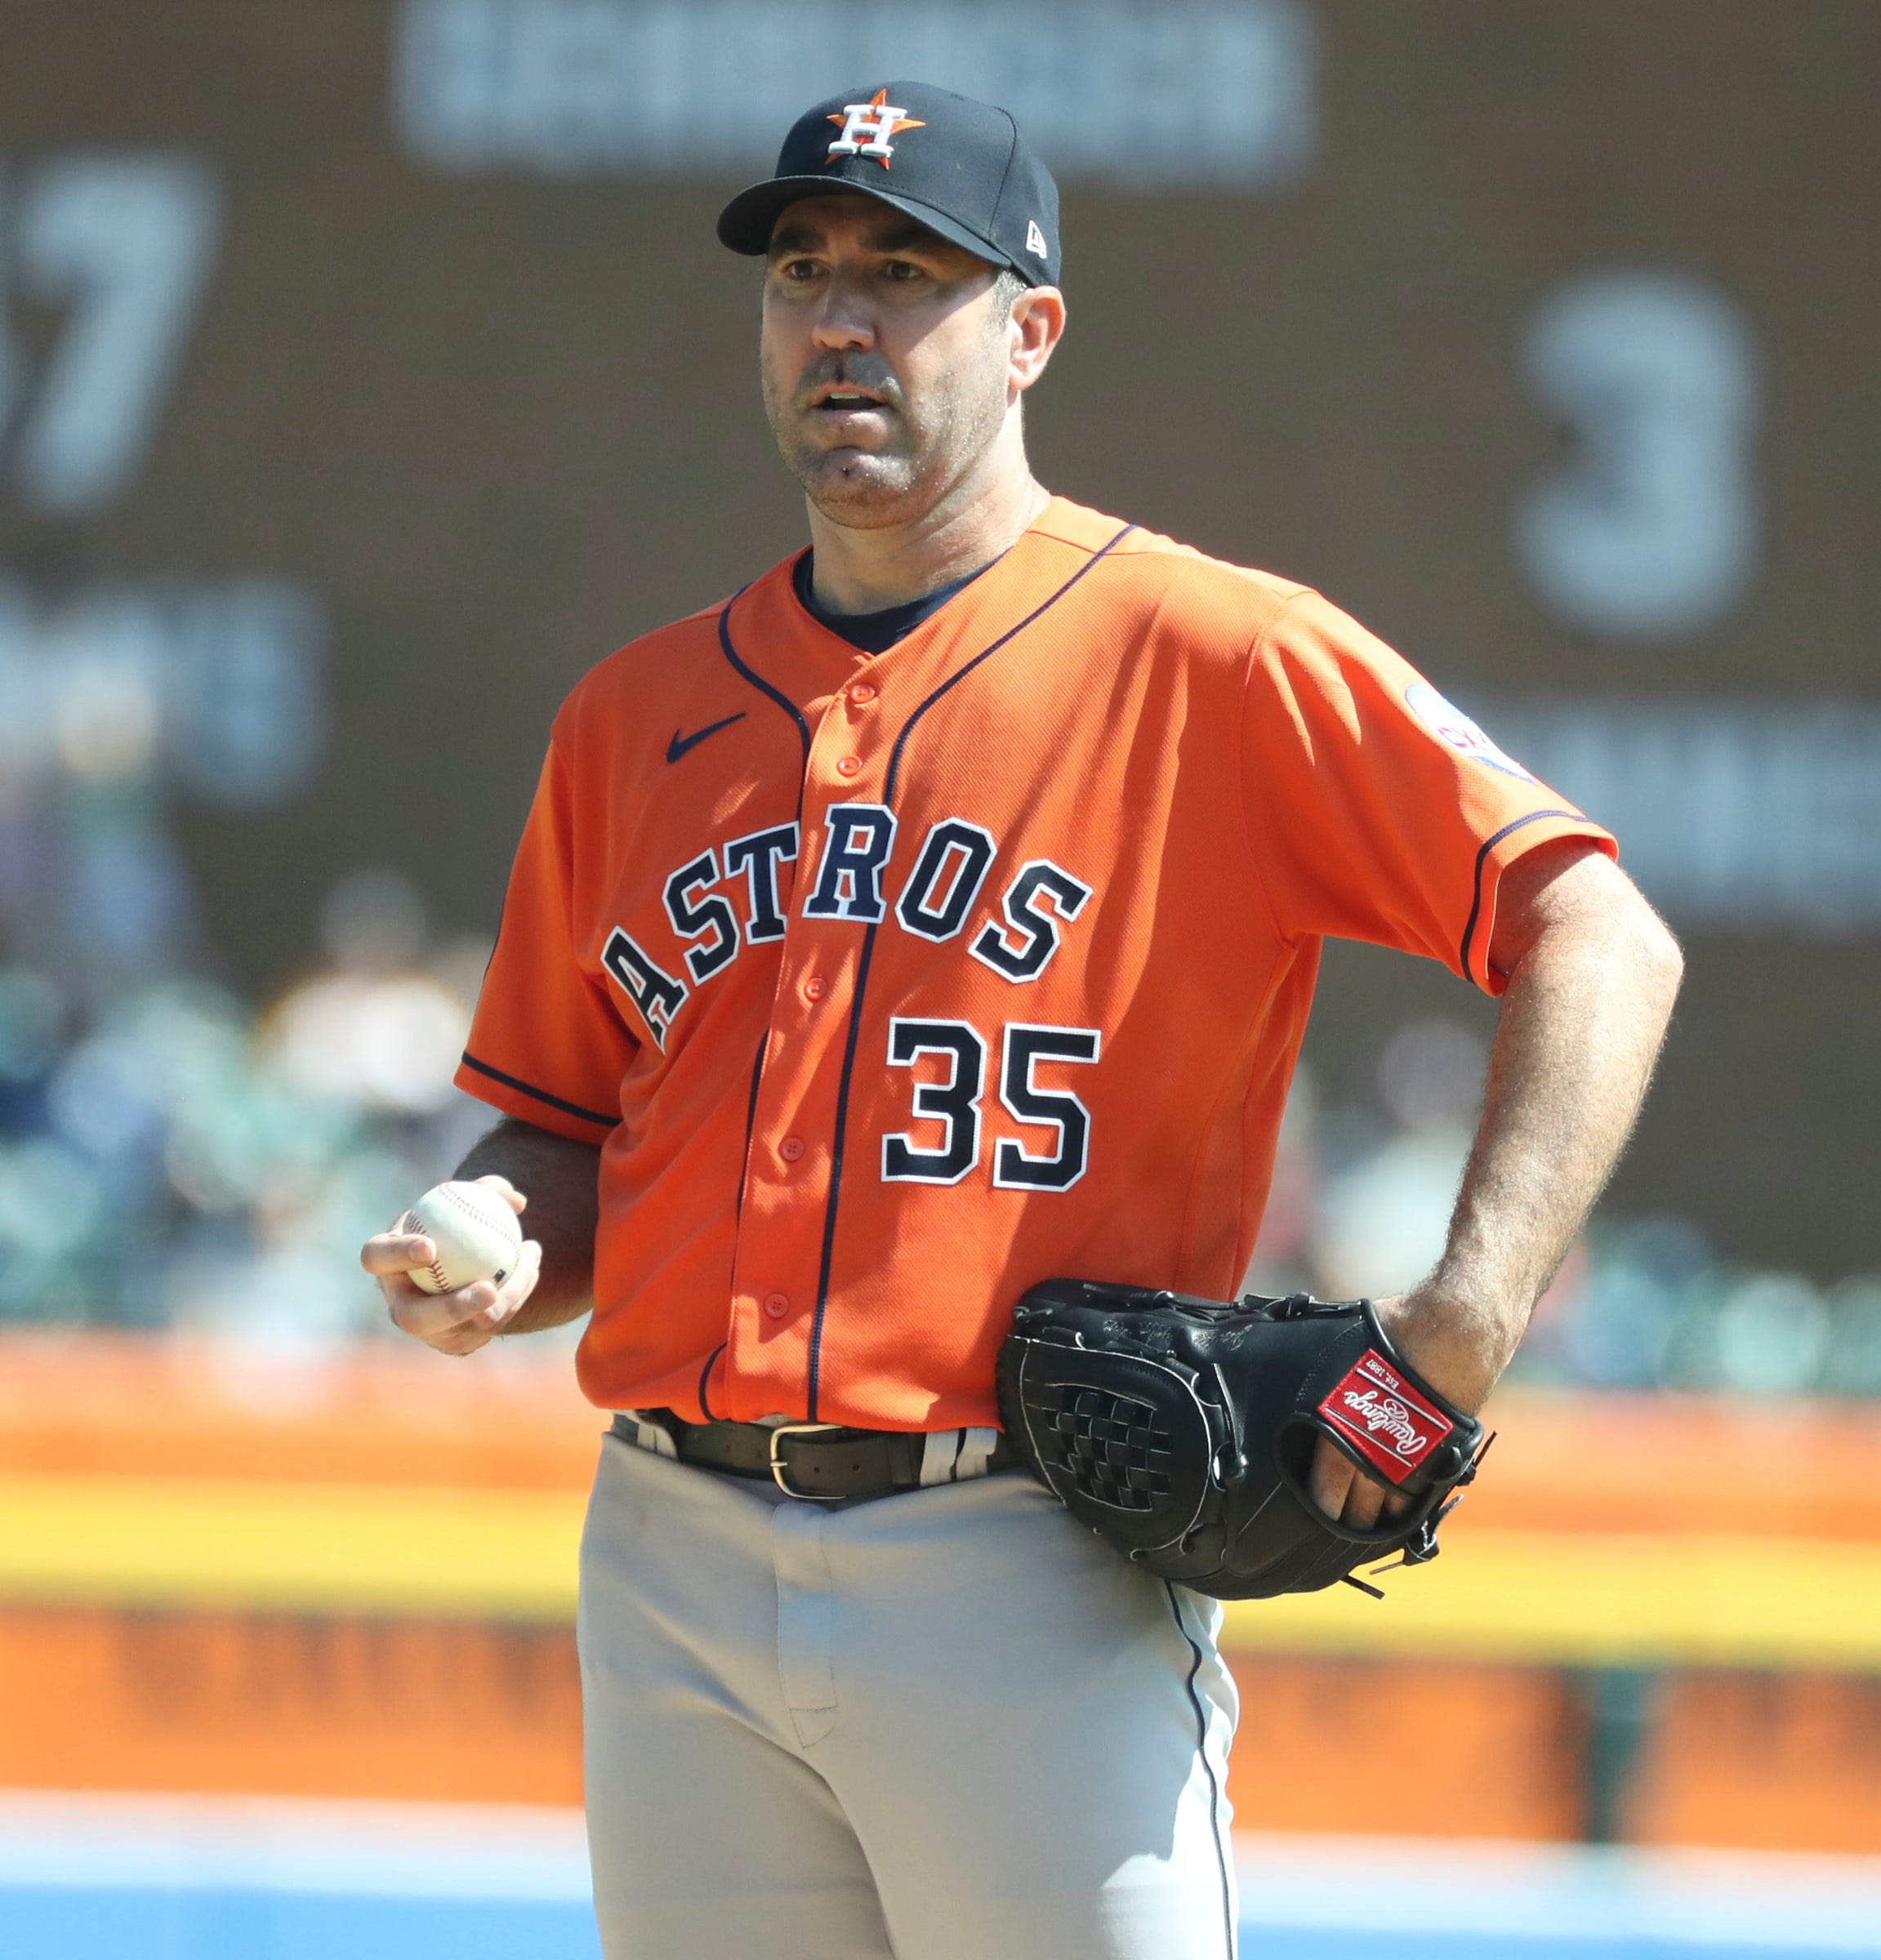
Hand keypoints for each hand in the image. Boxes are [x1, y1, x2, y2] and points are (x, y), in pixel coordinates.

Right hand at [360, 1175, 542, 1357]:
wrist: (463, 1256)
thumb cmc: (457, 1219)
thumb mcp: (465, 1198)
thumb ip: (489, 1190)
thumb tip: (517, 1202)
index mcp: (385, 1261)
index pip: (377, 1257)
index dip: (397, 1254)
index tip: (430, 1246)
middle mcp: (398, 1303)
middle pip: (413, 1318)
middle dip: (451, 1309)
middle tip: (489, 1290)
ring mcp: (425, 1329)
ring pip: (459, 1331)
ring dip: (501, 1303)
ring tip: (527, 1271)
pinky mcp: (453, 1343)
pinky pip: (483, 1332)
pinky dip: (512, 1302)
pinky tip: (532, 1273)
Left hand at [1305, 1287, 1494, 1529]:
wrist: (1455, 1331)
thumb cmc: (1390, 1334)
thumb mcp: (1338, 1349)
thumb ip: (1321, 1377)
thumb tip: (1280, 1358)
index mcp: (1344, 1433)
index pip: (1325, 1488)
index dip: (1319, 1505)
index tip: (1312, 1512)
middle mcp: (1377, 1456)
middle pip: (1358, 1509)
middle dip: (1346, 1521)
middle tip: (1336, 1528)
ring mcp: (1414, 1462)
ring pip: (1390, 1508)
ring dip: (1377, 1520)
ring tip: (1366, 1528)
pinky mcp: (1443, 1458)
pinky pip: (1421, 1495)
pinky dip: (1408, 1506)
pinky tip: (1399, 1513)